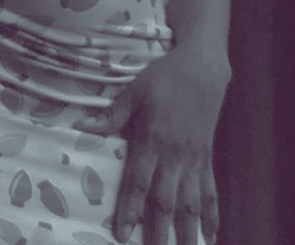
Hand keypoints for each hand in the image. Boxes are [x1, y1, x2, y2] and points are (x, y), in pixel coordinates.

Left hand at [98, 45, 230, 244]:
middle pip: (166, 201)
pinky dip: (212, 216)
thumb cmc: (164, 76)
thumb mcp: (135, 90)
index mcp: (153, 139)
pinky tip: (211, 236)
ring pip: (191, 204)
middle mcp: (175, 155)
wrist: (202, 67)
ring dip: (188, 232)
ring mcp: (193, 159)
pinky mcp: (206, 158)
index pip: (139, 182)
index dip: (130, 209)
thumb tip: (83, 126)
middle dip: (159, 232)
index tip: (123, 234)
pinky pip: (210, 192)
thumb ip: (112, 114)